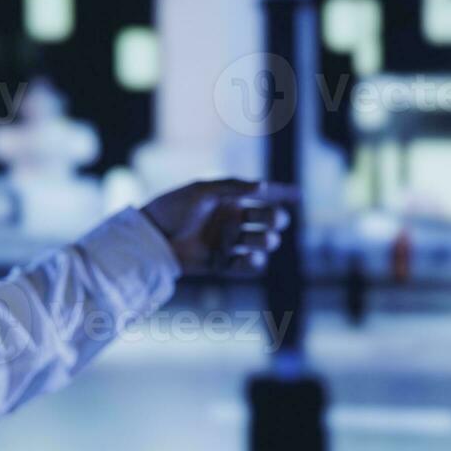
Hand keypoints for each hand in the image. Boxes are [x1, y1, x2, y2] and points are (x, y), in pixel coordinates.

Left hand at [140, 179, 297, 274]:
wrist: (152, 237)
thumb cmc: (173, 208)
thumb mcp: (201, 191)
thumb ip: (232, 186)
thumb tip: (263, 186)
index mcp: (230, 199)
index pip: (263, 195)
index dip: (282, 193)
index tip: (298, 195)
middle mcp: (232, 220)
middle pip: (268, 219)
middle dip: (275, 219)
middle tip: (271, 220)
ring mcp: (228, 241)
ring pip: (262, 242)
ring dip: (267, 240)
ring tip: (263, 239)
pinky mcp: (221, 262)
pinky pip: (247, 265)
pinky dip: (253, 262)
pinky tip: (251, 257)